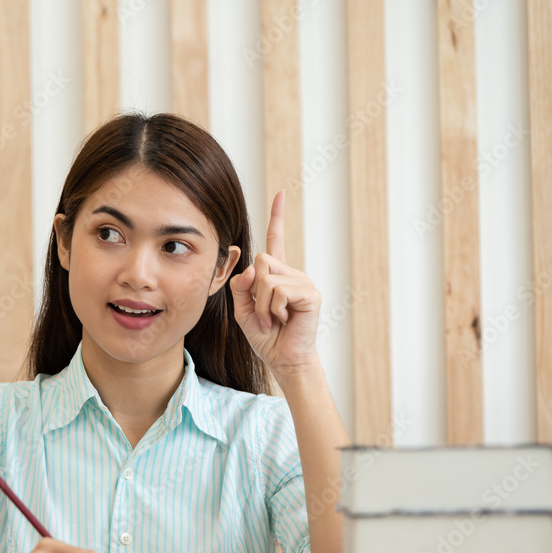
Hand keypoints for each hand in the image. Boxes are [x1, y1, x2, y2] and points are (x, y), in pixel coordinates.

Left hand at [229, 191, 322, 382]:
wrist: (283, 358)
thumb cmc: (266, 336)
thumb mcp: (243, 310)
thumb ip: (241, 288)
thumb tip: (249, 269)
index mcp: (277, 275)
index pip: (276, 241)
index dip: (277, 218)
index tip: (280, 194)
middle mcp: (292, 274)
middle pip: (262, 261)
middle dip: (254, 292)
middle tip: (265, 314)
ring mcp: (303, 283)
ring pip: (267, 278)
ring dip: (263, 305)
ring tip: (275, 319)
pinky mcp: (310, 294)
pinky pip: (279, 291)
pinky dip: (274, 309)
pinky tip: (285, 319)